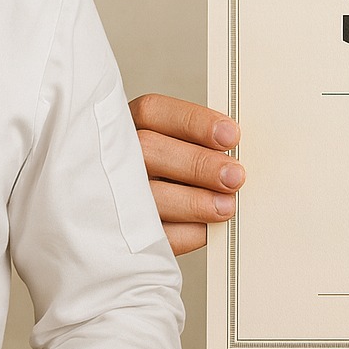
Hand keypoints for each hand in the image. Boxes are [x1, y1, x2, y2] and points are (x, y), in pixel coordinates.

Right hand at [129, 94, 244, 254]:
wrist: (129, 225)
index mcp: (126, 126)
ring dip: (195, 202)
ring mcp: (112, 197)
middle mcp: (115, 157)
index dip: (195, 122)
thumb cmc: (164, 175)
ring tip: (227, 206)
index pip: (154, 111)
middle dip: (198, 163)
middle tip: (235, 176)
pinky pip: (154, 236)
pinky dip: (185, 233)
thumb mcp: (172, 149)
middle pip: (149, 149)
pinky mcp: (120, 237)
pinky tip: (207, 229)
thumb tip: (236, 155)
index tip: (231, 135)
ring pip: (148, 195)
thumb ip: (198, 146)